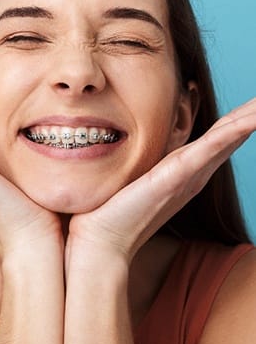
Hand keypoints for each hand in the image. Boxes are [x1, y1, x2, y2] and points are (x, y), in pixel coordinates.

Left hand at [67, 98, 255, 263]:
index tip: (255, 103)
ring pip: (228, 137)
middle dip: (253, 114)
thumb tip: (135, 144)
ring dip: (251, 117)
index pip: (219, 137)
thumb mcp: (136, 176)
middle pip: (232, 134)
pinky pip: (210, 148)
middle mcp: (194, 172)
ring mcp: (189, 174)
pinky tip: (252, 118)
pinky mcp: (176, 176)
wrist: (103, 241)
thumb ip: (146, 162)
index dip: (239, 118)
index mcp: (186, 170)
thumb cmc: (115, 211)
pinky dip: (234, 131)